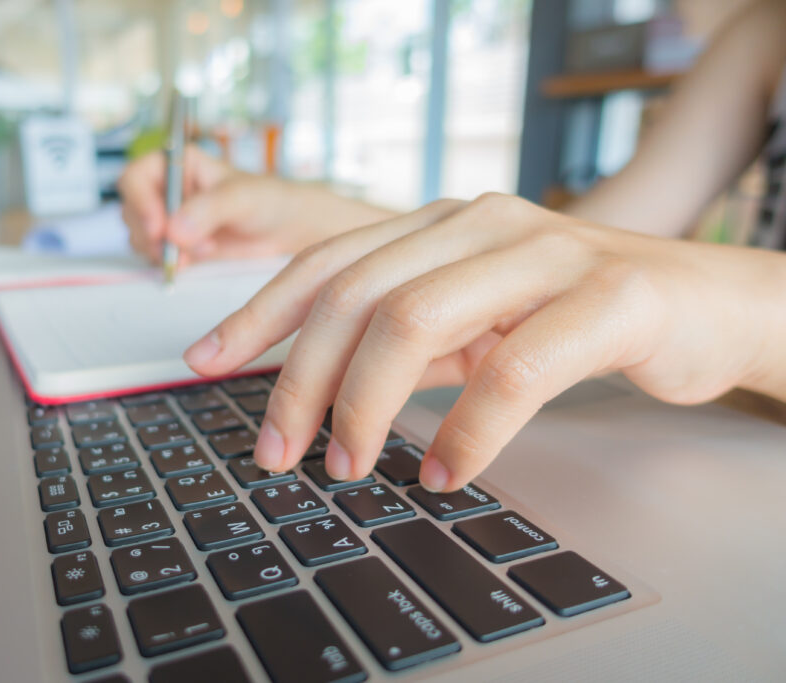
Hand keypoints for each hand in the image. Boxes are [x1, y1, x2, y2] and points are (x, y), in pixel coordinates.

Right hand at [118, 145, 324, 263]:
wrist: (286, 229)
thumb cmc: (268, 199)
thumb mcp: (241, 198)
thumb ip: (208, 209)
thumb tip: (175, 230)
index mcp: (176, 163)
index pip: (136, 178)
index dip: (140, 203)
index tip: (157, 227)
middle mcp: (167, 189)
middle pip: (132, 211)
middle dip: (151, 233)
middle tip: (177, 247)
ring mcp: (170, 218)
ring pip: (140, 236)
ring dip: (162, 250)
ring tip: (202, 250)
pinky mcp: (177, 244)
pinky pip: (156, 255)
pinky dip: (169, 262)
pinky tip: (195, 260)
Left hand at [182, 193, 785, 490]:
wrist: (706, 304)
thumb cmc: (576, 314)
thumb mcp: (475, 319)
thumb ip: (405, 336)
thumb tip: (318, 385)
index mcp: (440, 224)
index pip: (327, 263)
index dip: (258, 315)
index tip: (204, 362)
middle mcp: (482, 223)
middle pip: (357, 294)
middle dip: (300, 379)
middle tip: (275, 452)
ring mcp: (546, 252)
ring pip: (417, 318)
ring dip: (366, 405)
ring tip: (349, 468)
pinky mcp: (609, 296)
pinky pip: (516, 368)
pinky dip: (468, 429)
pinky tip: (445, 473)